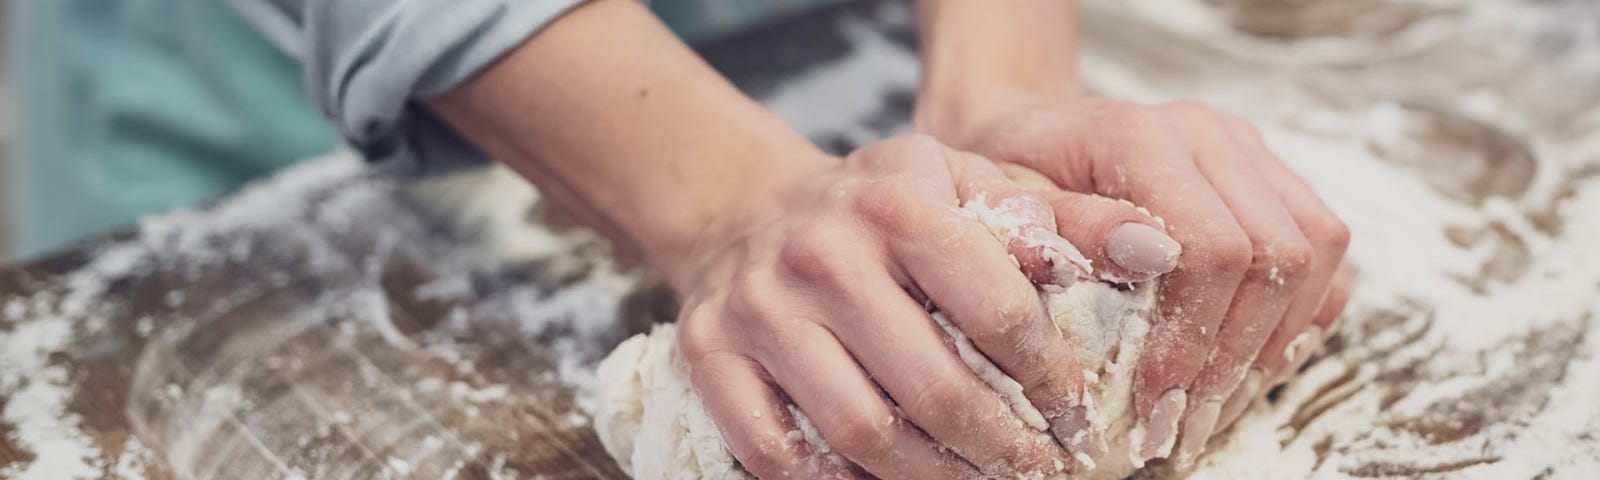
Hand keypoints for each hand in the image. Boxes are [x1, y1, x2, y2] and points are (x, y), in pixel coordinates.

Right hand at [670, 135, 1154, 477]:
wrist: (752, 212)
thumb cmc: (884, 209)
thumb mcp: (973, 185)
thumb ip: (1065, 218)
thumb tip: (1160, 247)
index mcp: (897, 198)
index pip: (998, 310)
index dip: (1053, 379)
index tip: (1081, 416)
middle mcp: (820, 250)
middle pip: (934, 388)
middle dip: (1004, 449)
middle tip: (1043, 470)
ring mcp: (759, 307)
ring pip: (862, 432)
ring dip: (936, 479)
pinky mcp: (711, 354)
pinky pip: (779, 454)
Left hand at [942, 99, 1351, 463]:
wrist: (1033, 141)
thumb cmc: (1008, 183)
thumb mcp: (1003, 208)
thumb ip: (1065, 229)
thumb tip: (1145, 257)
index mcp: (1141, 136)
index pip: (1211, 246)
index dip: (1192, 339)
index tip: (1155, 405)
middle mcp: (1209, 134)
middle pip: (1277, 254)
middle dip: (1234, 358)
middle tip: (1185, 427)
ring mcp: (1249, 151)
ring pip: (1316, 252)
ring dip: (1273, 345)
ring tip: (1214, 409)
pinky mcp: (1272, 176)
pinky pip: (1324, 254)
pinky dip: (1298, 319)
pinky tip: (1244, 368)